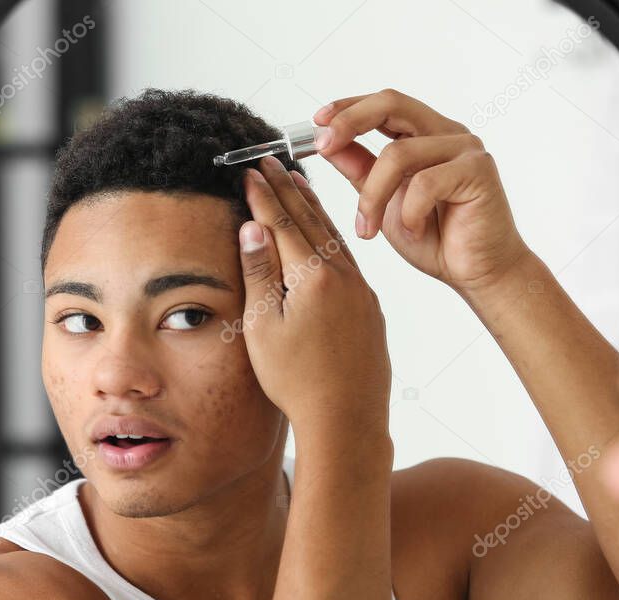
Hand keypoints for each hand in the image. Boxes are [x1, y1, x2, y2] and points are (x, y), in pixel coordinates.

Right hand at [236, 155, 390, 432]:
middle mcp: (343, 276)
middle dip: (288, 188)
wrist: (349, 420)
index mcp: (314, 277)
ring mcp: (361, 291)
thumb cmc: (299, 382)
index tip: (249, 171)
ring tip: (299, 181)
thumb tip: (253, 227)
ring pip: (333, 236)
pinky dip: (332, 236)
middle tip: (270, 161)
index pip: (283, 223)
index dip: (263, 195)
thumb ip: (260, 273)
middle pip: (311, 221)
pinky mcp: (370, 307)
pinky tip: (326, 232)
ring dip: (314, 207)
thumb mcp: (264, 327)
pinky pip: (348, 258)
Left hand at [313, 88, 530, 294]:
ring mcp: (464, 148)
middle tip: (323, 146)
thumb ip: (360, 170)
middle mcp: (445, 133)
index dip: (347, 107)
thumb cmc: (435, 238)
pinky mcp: (478, 170)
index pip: (382, 105)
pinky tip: (415, 231)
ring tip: (368, 228)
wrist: (476, 273)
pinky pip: (425, 183)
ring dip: (373, 196)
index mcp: (424, 134)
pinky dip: (410, 212)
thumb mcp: (383, 202)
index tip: (317, 123)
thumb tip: (327, 144)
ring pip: (398, 154)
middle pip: (391, 104)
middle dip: (350, 121)